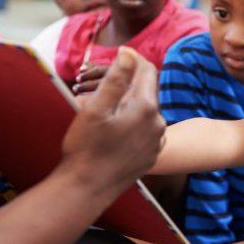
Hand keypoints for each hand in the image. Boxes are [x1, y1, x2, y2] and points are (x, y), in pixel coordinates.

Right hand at [62, 47, 164, 199]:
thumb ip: (116, 78)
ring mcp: (156, 142)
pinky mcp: (150, 155)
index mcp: (146, 108)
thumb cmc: (86, 149)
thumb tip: (128, 54)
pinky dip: (132, 123)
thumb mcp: (96, 108)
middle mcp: (158, 124)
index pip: (147, 70)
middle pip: (147, 91)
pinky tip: (113, 131)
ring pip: (146, 111)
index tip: (119, 54)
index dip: (133, 59)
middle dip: (128, 83)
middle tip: (104, 84)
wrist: (86, 189)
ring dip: (130, 105)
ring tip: (105, 111)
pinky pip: (145, 130)